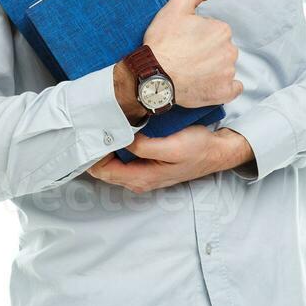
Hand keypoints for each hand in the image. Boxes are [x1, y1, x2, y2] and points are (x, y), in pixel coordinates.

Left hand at [86, 125, 253, 193]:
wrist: (216, 151)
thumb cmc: (196, 148)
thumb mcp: (171, 146)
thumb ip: (144, 147)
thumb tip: (121, 141)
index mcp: (141, 178)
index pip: (103, 171)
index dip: (92, 153)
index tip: (89, 132)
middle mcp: (139, 180)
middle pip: (104, 169)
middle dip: (95, 150)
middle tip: (91, 125)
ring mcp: (143, 175)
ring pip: (112, 164)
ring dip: (105, 148)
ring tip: (101, 125)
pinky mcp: (148, 166)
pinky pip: (123, 160)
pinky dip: (116, 148)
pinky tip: (116, 131)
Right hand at [143, 0, 242, 109]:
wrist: (154, 75)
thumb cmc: (163, 43)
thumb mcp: (176, 6)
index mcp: (222, 30)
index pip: (214, 30)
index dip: (198, 34)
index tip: (185, 39)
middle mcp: (230, 51)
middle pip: (220, 48)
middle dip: (207, 50)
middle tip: (186, 55)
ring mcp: (228, 73)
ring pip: (224, 66)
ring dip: (212, 67)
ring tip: (191, 70)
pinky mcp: (223, 92)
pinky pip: (232, 88)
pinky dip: (223, 86)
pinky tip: (208, 83)